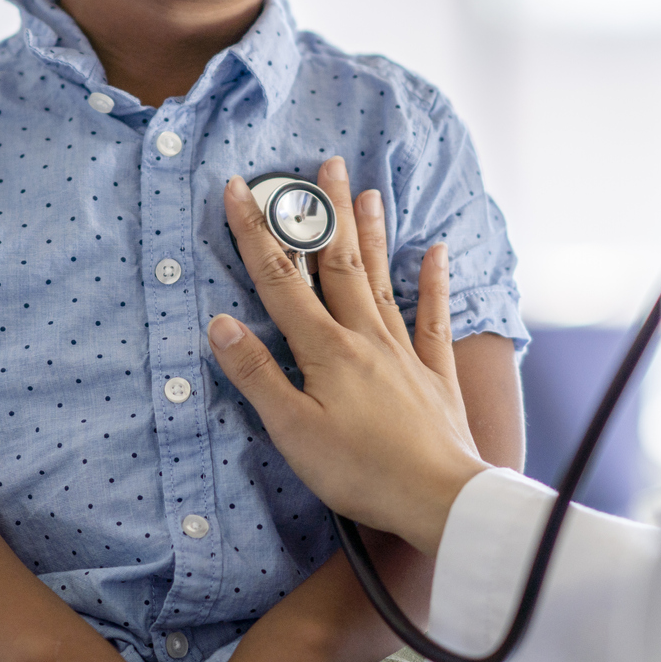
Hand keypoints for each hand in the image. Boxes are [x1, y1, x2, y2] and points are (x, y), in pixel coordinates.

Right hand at [210, 156, 488, 556]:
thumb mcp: (293, 430)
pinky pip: (434, 317)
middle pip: (340, 263)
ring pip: (383, 279)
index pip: (280, 280)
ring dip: (372, 234)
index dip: (256, 233)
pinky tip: (437, 251)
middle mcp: (366, 337)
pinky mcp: (435, 373)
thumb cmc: (361, 471)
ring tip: (367, 191)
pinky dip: (435, 281)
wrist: (440, 497)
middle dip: (326, 213)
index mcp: (326, 350)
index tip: (238, 190)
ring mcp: (404, 351)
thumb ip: (258, 375)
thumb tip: (221, 324)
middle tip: (325, 164)